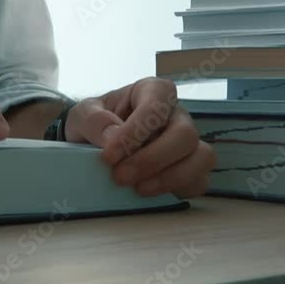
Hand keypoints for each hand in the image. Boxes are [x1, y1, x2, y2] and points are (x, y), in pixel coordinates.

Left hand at [63, 78, 214, 198]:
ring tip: (138, 189)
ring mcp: (187, 143)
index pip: (156, 107)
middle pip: (185, 134)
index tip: (109, 155)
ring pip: (201, 157)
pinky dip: (178, 190)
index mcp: (153, 92)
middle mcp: (176, 115)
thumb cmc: (95, 123)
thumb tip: (114, 137)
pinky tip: (151, 191)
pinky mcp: (190, 170)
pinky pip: (200, 181)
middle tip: (120, 177)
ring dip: (170, 177)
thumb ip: (94, 120)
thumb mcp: (83, 114)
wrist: (93, 145)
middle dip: (152, 160)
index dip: (135, 133)